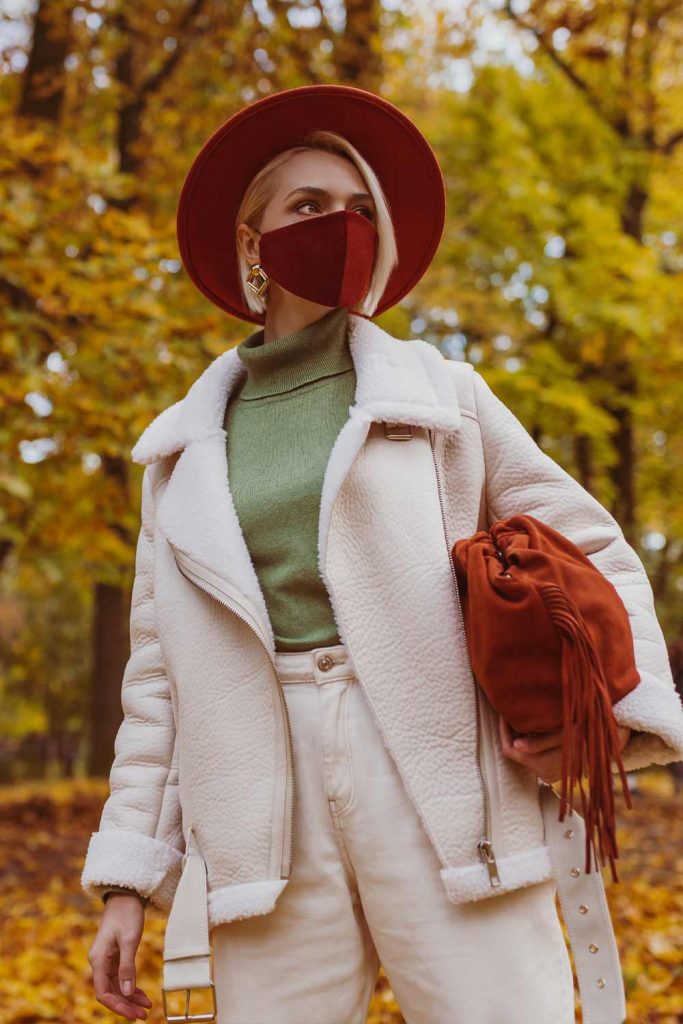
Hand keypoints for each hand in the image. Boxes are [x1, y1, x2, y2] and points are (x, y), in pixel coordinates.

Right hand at [88, 893, 151, 1020]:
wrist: (125, 895)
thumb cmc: (126, 914)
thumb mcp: (129, 940)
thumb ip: (127, 967)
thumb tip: (128, 993)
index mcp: (98, 960)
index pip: (104, 993)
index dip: (118, 1006)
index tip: (133, 1014)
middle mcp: (99, 962)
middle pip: (110, 992)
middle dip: (126, 1005)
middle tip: (144, 1015)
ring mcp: (106, 960)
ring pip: (117, 986)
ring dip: (130, 998)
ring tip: (146, 1007)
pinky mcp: (114, 956)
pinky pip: (120, 977)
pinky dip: (131, 986)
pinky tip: (142, 994)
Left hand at [499, 716, 631, 785]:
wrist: (615, 737)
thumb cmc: (590, 732)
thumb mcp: (565, 734)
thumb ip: (539, 742)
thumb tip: (515, 745)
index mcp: (544, 766)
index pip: (510, 750)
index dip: (504, 731)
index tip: (503, 712)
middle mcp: (545, 773)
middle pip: (515, 751)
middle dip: (511, 731)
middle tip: (510, 710)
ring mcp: (549, 771)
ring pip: (524, 751)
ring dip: (521, 734)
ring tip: (522, 714)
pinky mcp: (554, 766)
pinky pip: (534, 752)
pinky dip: (531, 738)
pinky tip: (535, 723)